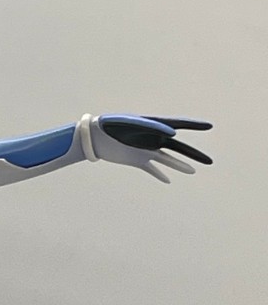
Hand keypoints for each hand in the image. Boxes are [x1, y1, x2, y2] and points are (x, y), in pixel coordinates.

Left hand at [85, 113, 213, 182]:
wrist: (95, 136)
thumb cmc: (112, 124)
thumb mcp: (132, 123)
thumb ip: (152, 126)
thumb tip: (173, 134)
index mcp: (154, 125)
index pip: (179, 124)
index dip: (194, 125)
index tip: (209, 126)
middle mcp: (154, 138)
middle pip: (179, 147)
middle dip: (194, 154)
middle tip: (209, 161)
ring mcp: (146, 150)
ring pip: (168, 160)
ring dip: (181, 166)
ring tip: (194, 171)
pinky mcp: (137, 160)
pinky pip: (152, 169)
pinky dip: (159, 175)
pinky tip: (168, 181)